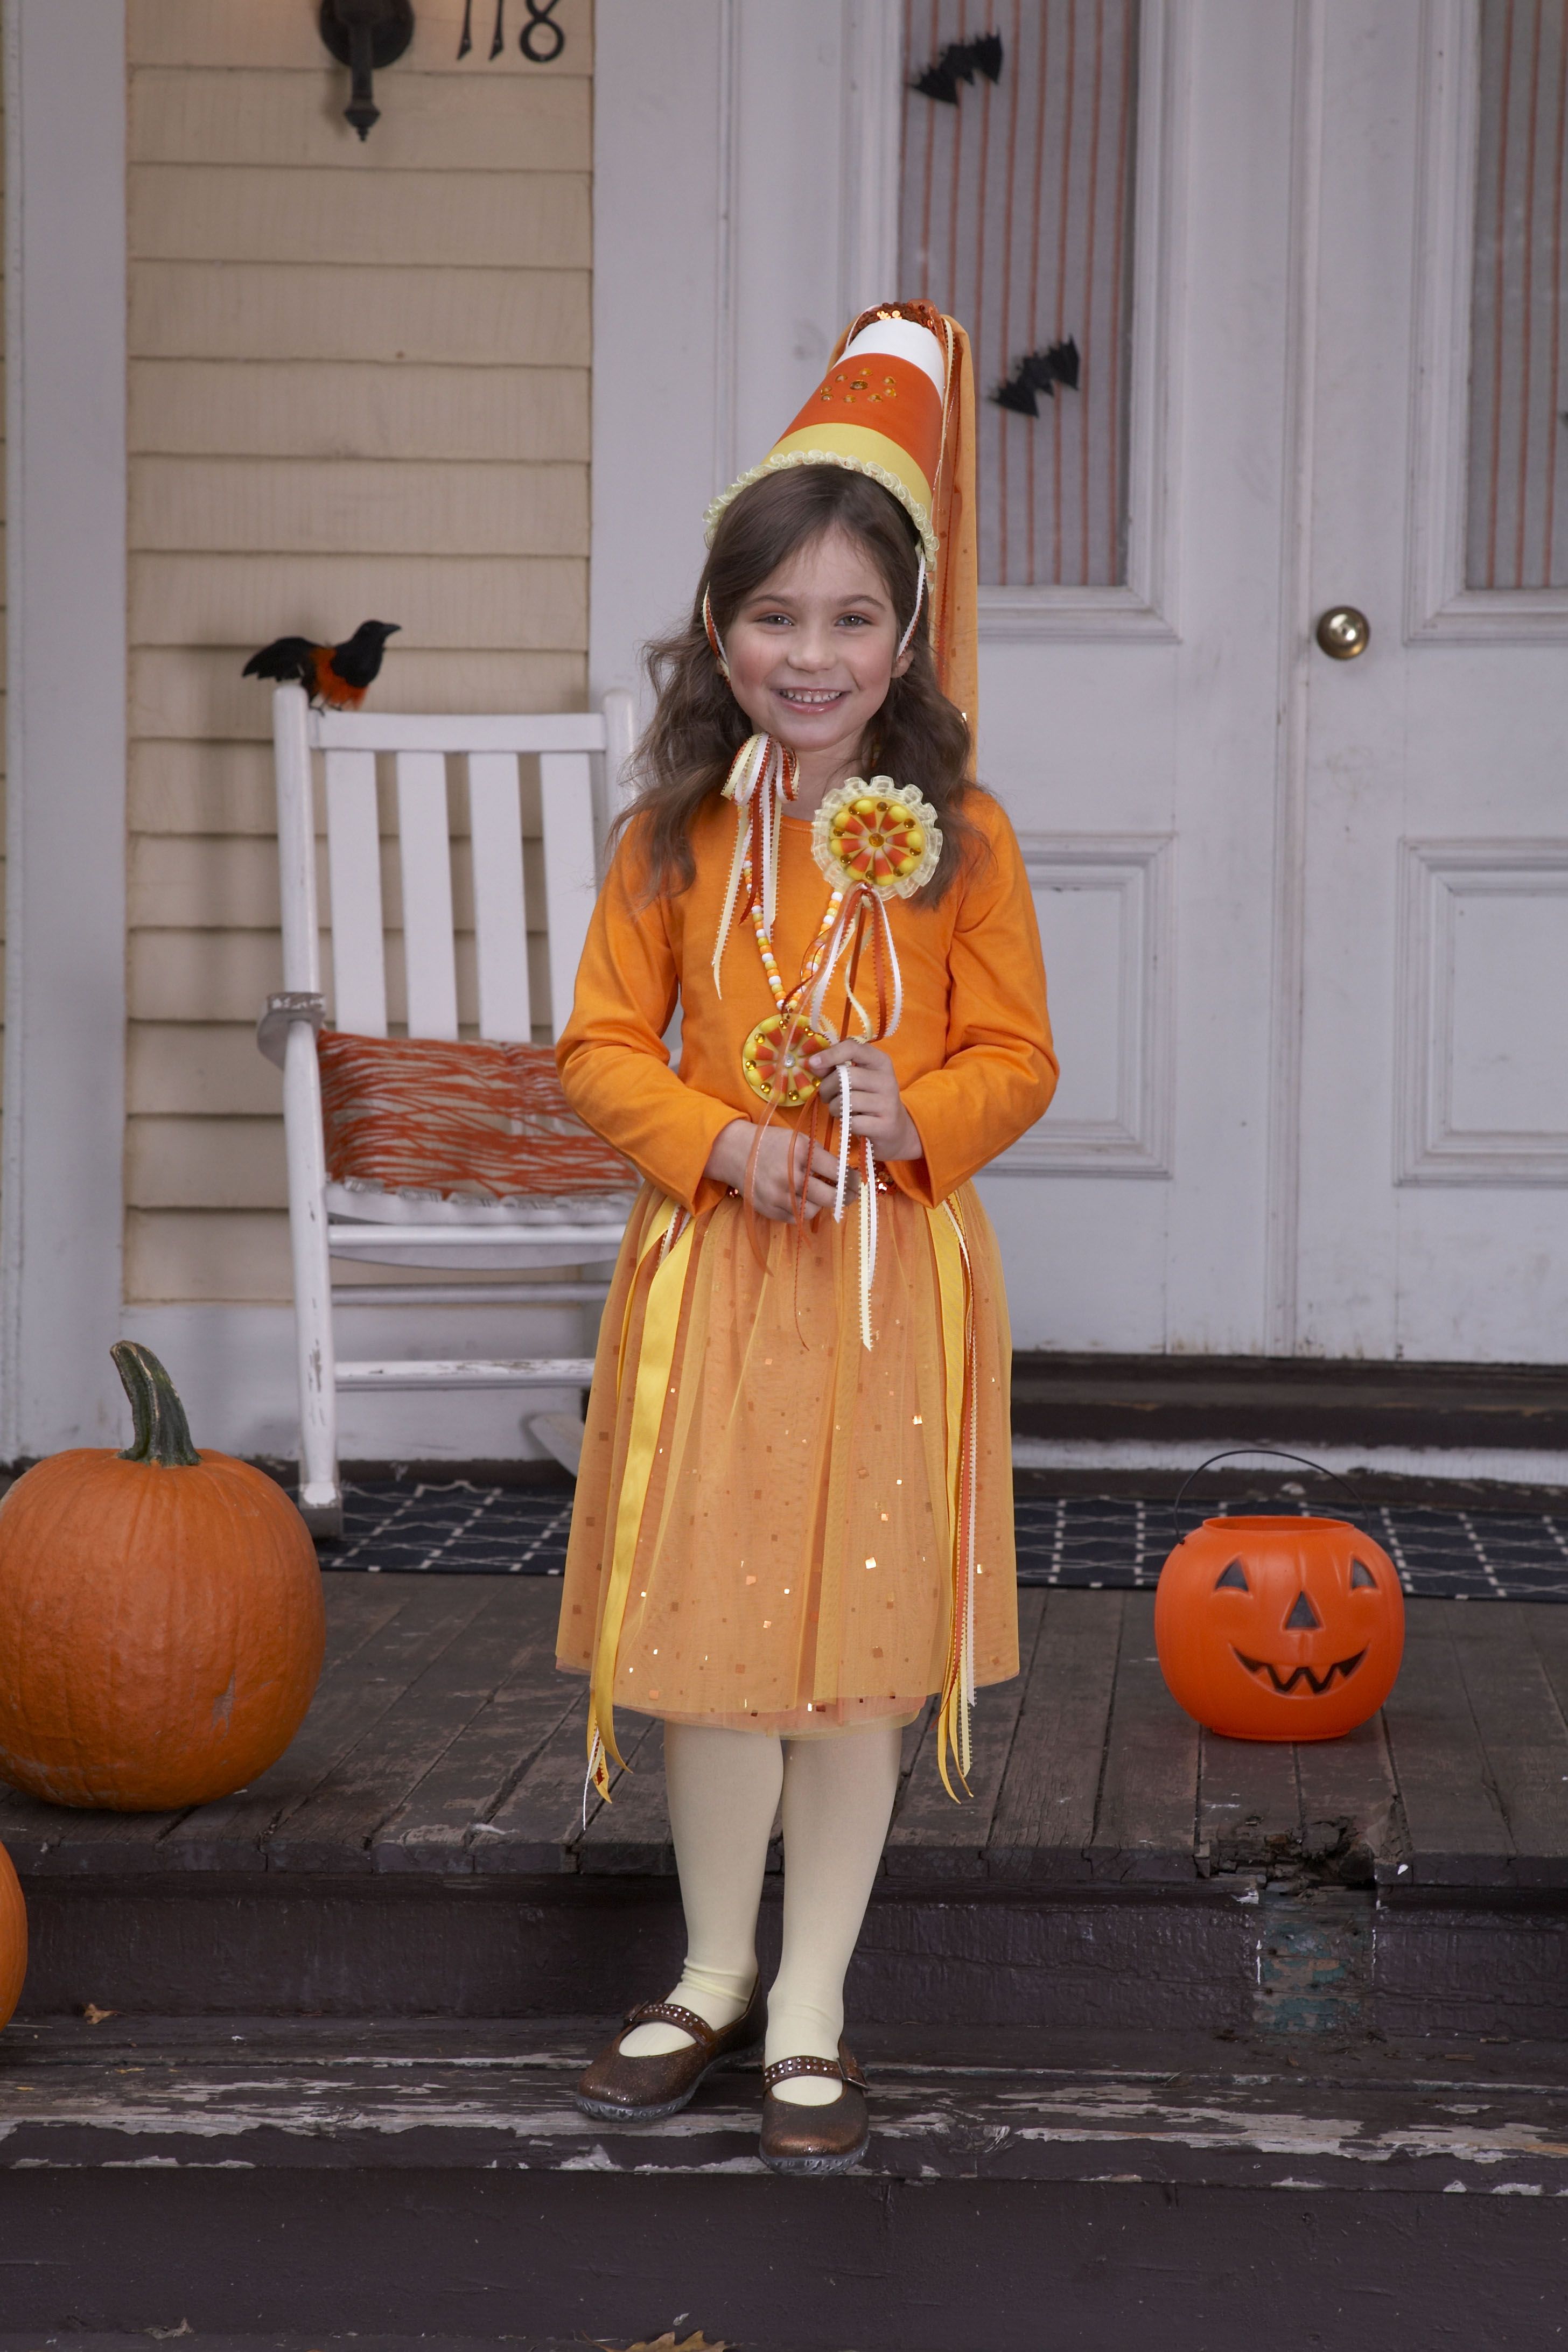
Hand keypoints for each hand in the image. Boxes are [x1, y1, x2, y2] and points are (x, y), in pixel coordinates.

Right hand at [704, 1118, 848, 1221]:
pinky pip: (796, 1219)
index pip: (838, 1172)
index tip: (858, 1182)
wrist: (737, 1153)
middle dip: (845, 1197)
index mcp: (802, 1153)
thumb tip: (845, 1175)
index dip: (853, 1179)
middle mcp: (791, 1177)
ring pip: (814, 1210)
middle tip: (850, 1195)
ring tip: (821, 1195)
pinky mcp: (770, 1209)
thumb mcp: (799, 1140)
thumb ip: (821, 1156)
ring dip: (821, 1204)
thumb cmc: (773, 1144)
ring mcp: (779, 1196)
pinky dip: (803, 1211)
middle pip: (830, 1197)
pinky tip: (803, 1200)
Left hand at [808, 1041, 920, 1160]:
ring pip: (846, 1100)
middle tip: (827, 1096)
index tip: (813, 1063)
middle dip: (827, 1087)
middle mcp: (887, 1079)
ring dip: (834, 1107)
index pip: (853, 1048)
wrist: (894, 1128)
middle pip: (845, 1077)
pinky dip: (845, 1123)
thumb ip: (835, 1068)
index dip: (830, 1054)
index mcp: (880, 1061)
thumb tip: (813, 1064)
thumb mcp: (857, 1079)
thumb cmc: (868, 1099)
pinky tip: (851, 1122)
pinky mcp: (885, 1125)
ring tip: (839, 1109)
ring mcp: (888, 1103)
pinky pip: (852, 1122)